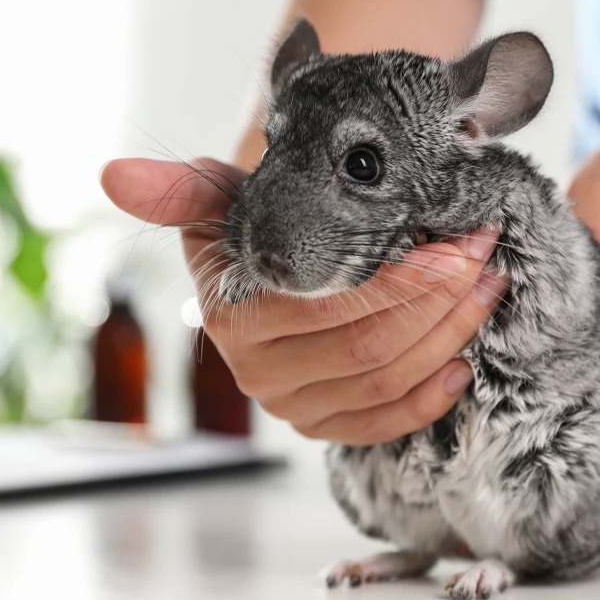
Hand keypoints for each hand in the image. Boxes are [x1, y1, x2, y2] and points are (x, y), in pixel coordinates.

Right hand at [100, 157, 506, 444]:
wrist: (266, 262)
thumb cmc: (253, 224)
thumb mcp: (218, 199)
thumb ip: (176, 191)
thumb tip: (111, 175)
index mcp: (233, 317)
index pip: (335, 308)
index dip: (407, 280)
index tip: (459, 239)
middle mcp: (256, 371)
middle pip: (371, 350)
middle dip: (443, 303)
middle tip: (484, 255)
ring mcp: (289, 404)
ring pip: (387, 383)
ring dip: (451, 336)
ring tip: (487, 287)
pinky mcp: (319, 425)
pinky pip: (383, 423)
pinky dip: (430, 394)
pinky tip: (461, 358)